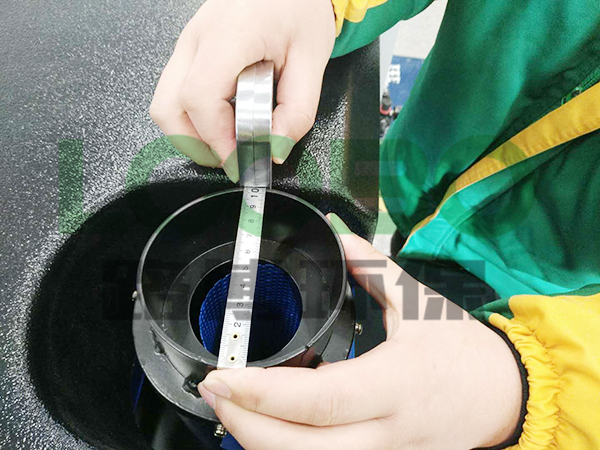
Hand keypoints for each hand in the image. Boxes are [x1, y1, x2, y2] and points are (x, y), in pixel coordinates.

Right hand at [149, 0, 335, 181]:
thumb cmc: (299, 6)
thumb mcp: (312, 59)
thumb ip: (297, 110)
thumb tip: (274, 148)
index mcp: (228, 35)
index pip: (199, 98)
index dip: (217, 139)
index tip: (240, 158)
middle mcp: (196, 38)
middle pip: (168, 108)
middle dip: (196, 144)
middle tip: (232, 155)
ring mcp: (188, 44)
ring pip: (167, 104)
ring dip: (194, 133)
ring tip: (230, 140)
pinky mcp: (191, 52)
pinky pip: (178, 93)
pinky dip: (197, 116)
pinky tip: (227, 117)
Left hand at [198, 214, 522, 449]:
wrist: (505, 397)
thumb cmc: (464, 349)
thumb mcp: (419, 301)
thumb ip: (372, 265)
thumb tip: (335, 234)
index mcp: (393, 385)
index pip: (315, 400)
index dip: (259, 393)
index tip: (220, 375)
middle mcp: (385, 434)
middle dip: (243, 425)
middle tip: (213, 391)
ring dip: (260, 443)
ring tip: (235, 407)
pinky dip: (289, 449)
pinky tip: (273, 425)